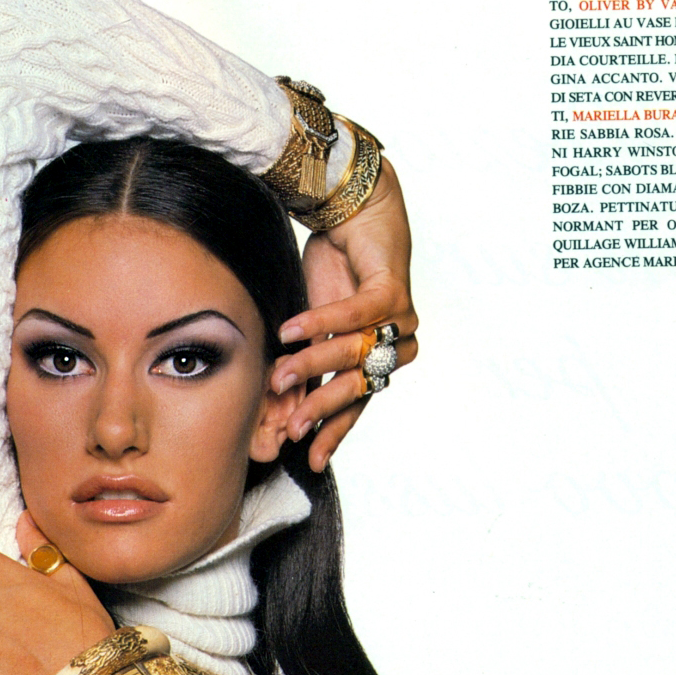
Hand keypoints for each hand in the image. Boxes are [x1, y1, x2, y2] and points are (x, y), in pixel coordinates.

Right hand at [269, 158, 417, 471]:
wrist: (355, 214)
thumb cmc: (335, 272)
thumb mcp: (313, 329)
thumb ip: (305, 364)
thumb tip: (276, 405)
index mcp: (380, 359)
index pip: (358, 406)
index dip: (334, 432)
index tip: (312, 460)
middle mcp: (396, 345)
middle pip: (356, 386)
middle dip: (320, 406)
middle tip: (292, 427)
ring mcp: (399, 320)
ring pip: (350, 352)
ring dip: (310, 364)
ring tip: (277, 373)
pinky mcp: (393, 292)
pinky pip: (353, 316)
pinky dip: (319, 324)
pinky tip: (289, 330)